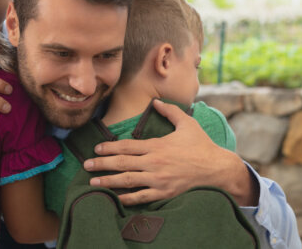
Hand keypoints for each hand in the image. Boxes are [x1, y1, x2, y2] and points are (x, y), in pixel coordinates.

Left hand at [83, 99, 257, 205]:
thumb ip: (170, 111)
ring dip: (108, 182)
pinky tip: (116, 199)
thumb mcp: (187, 123)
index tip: (96, 149)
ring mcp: (158, 179)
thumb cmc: (201, 145)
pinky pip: (142, 197)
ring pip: (128, 181)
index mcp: (157, 146)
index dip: (109, 147)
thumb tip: (156, 102)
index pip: (126, 146)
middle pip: (122, 163)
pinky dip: (128, 198)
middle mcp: (154, 163)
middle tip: (86, 166)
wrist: (216, 168)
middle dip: (101, 164)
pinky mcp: (164, 193)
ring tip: (93, 183)